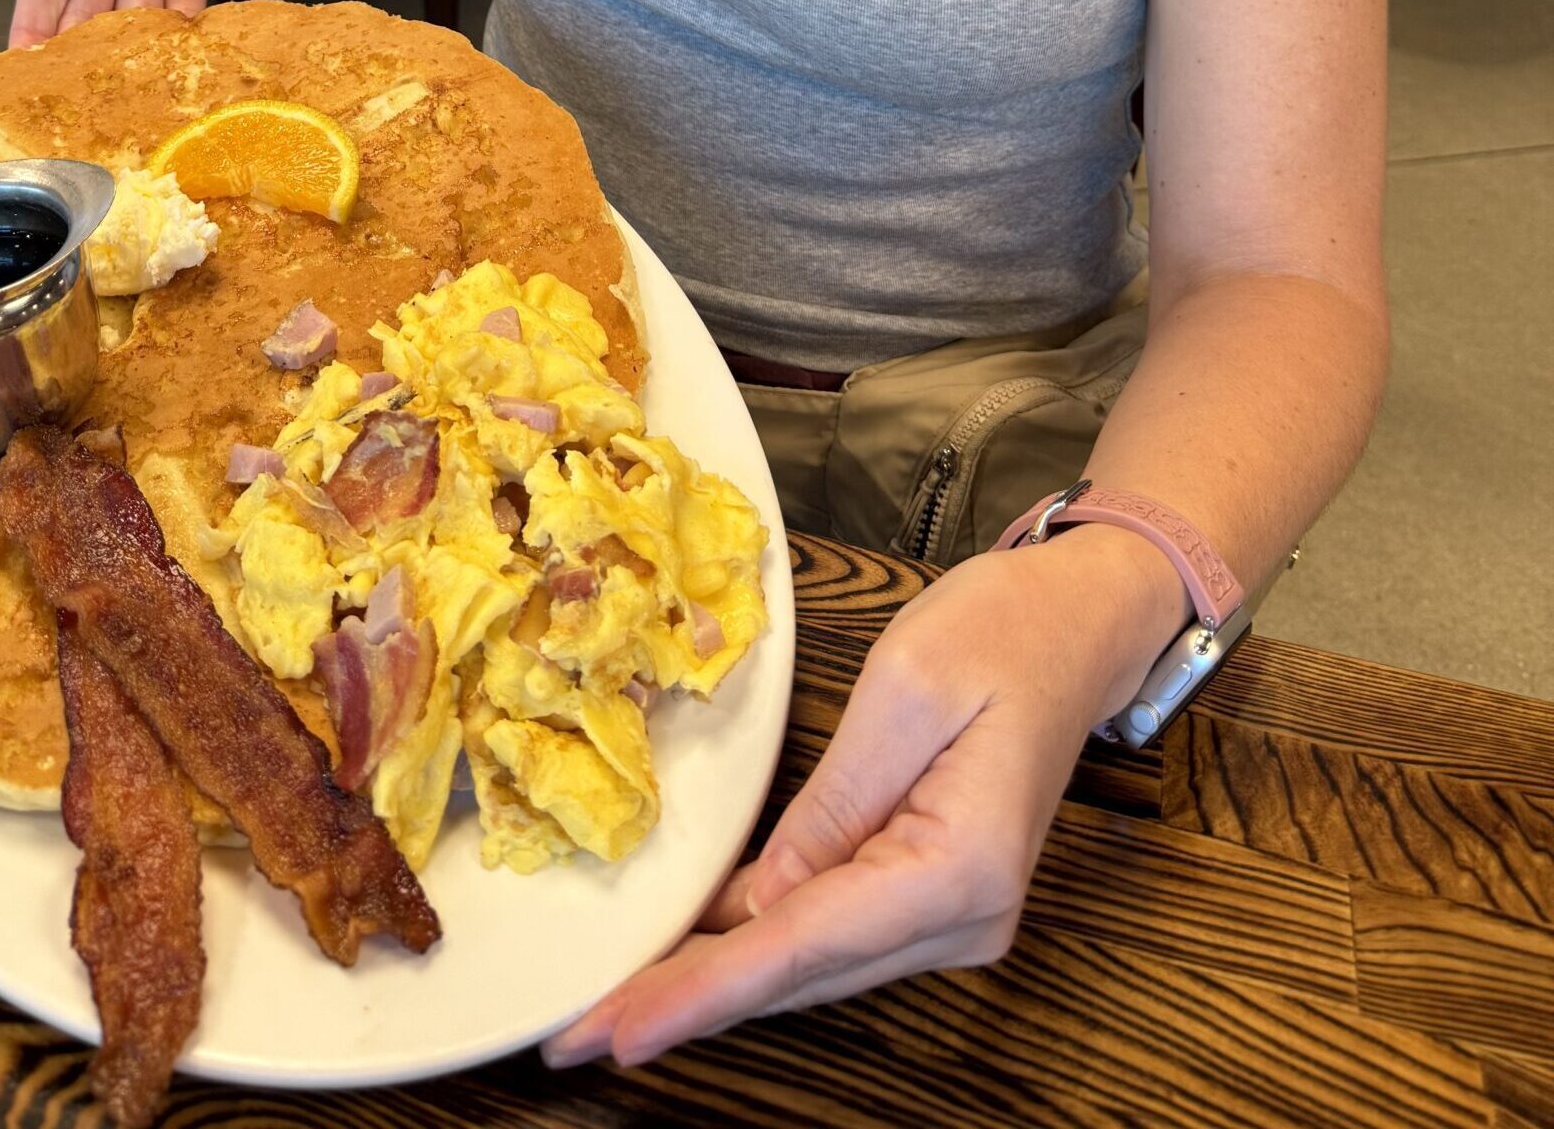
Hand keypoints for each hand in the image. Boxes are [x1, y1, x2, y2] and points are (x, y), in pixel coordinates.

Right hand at [9, 0, 260, 48]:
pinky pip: (186, 11)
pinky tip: (172, 50)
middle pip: (89, 10)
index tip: (23, 59)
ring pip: (137, 18)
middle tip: (75, 86)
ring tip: (126, 72)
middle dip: (81, 47)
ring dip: (132, 44)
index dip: (33, 21)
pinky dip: (180, 32)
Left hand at [543, 525, 1186, 1067]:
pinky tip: (686, 957)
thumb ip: (829, 809)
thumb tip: (756, 905)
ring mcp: (950, 916)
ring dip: (709, 982)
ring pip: (806, 965)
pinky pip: (825, 934)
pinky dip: (752, 948)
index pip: (801, 945)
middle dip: (684, 1003)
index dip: (701, 991)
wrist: (1080, 623)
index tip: (616, 1032)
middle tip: (576, 1034)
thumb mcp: (901, 693)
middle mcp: (961, 919)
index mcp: (960, 871)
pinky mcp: (928, 895)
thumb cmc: (1002, 633)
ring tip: (611, 1008)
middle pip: (797, 974)